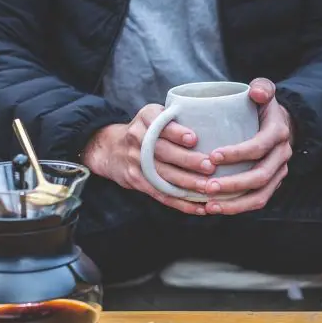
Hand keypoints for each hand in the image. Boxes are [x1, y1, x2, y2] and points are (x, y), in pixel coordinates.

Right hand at [82, 105, 215, 214]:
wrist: (109, 148)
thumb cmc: (145, 130)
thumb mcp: (153, 115)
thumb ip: (174, 118)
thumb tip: (212, 126)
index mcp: (145, 118)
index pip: (160, 124)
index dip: (176, 132)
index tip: (193, 138)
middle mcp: (138, 138)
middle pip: (163, 151)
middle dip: (188, 160)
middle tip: (210, 167)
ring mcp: (136, 161)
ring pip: (163, 175)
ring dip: (187, 183)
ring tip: (208, 188)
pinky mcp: (137, 180)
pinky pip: (160, 193)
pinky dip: (180, 202)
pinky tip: (198, 207)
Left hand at [203, 78, 292, 214]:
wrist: (280, 123)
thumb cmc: (262, 107)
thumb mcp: (265, 91)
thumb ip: (262, 87)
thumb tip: (256, 93)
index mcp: (278, 133)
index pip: (259, 147)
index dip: (237, 153)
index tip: (212, 156)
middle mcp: (282, 156)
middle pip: (260, 176)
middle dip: (232, 184)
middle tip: (206, 186)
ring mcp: (278, 173)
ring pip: (260, 195)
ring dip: (234, 203)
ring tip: (208, 205)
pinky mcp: (271, 184)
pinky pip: (257, 201)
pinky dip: (236, 208)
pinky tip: (213, 208)